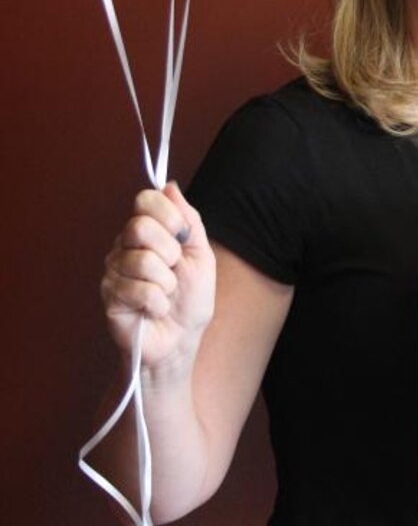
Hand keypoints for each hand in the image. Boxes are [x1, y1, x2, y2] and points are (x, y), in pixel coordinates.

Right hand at [101, 183, 215, 371]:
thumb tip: (169, 186)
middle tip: (174, 270)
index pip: (146, 199)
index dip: (169, 215)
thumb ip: (188, 219)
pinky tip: (155, 309)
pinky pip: (139, 289)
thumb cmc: (190, 299)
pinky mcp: (109, 296)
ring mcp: (113, 270)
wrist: (181, 340)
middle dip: (170, 252)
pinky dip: (158, 302)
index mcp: (147, 231)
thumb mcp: (200, 254)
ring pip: (142, 261)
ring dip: (167, 283)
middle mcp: (125, 245)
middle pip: (140, 226)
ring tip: (166, 294)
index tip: (183, 236)